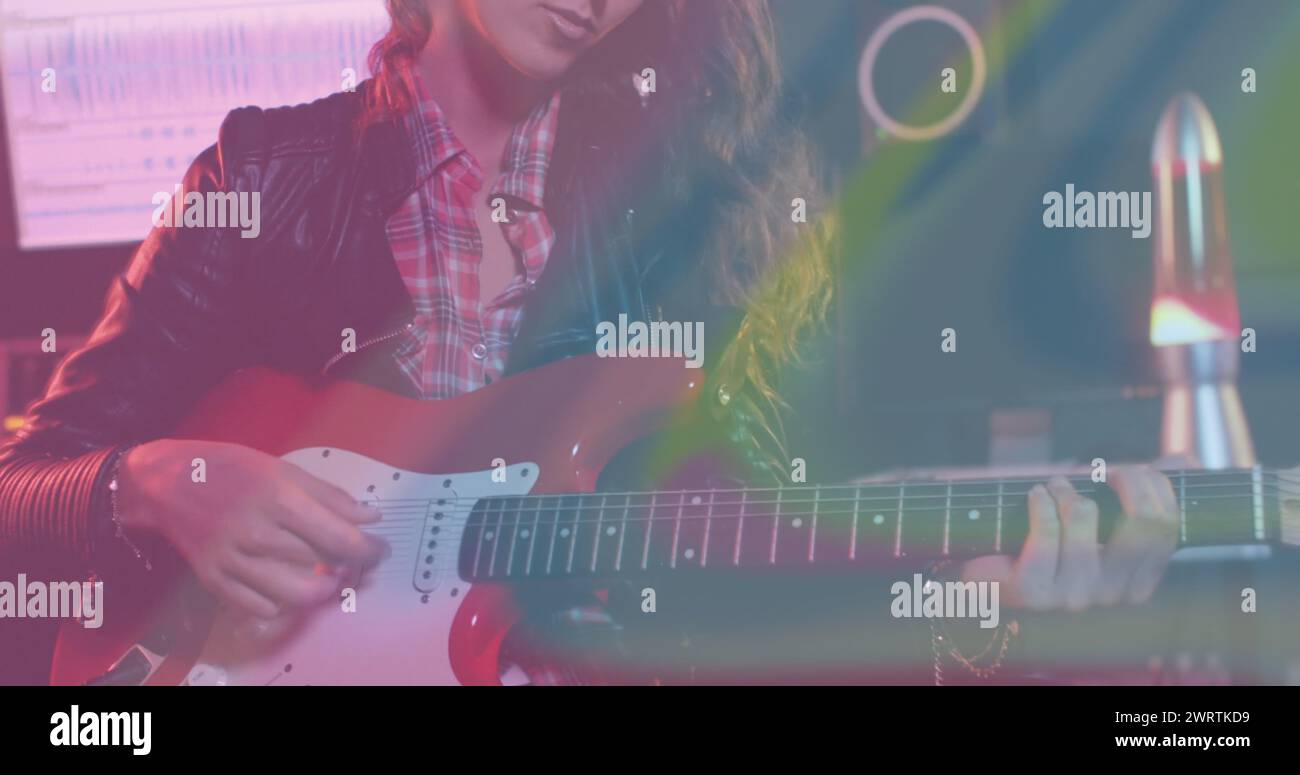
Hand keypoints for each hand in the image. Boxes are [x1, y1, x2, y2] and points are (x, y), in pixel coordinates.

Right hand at [117, 440, 386, 618]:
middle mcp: (255, 531)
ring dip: (322, 590)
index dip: (368, 550)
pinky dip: (283, 603)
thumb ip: (329, 495)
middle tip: (357, 563)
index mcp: (278, 497)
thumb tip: (369, 517)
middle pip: (321, 565)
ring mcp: (232, 559)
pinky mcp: (213, 579)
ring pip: (295, 594)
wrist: (165, 483)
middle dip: (349, 568)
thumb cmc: (229, 469)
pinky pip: (260, 607)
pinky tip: (289, 585)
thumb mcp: (282, 469)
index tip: (379, 550)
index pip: (339, 537)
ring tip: (329, 577)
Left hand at [960, 467, 1178, 611]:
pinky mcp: (1033, 592)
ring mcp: (1074, 597)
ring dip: (1068, 489)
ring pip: (1087, 514)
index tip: (1131, 470)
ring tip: (1054, 487)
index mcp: (1139, 582)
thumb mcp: (1102, 520)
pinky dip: (1041, 500)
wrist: (994, 579)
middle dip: (1127, 477)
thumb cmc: (1054, 544)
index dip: (1153, 485)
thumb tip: (1187, 460)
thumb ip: (1145, 494)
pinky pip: (1046, 529)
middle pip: (1142, 519)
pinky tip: (1036, 496)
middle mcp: (1112, 595)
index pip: (1166, 525)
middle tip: (1104, 469)